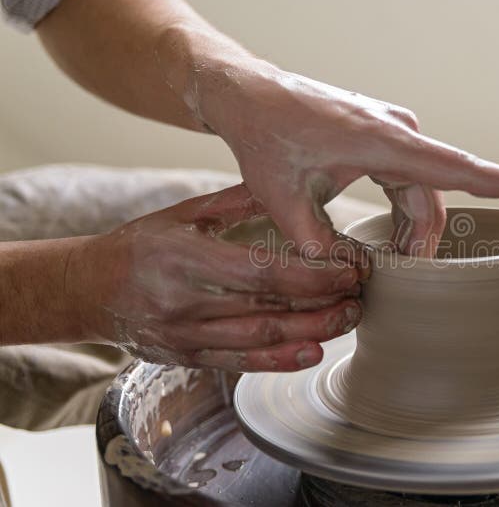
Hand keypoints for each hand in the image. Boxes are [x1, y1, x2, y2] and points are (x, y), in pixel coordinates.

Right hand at [70, 184, 361, 371]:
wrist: (86, 289)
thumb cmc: (139, 245)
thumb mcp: (182, 213)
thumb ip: (236, 203)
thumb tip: (288, 187)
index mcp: (186, 257)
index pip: (264, 271)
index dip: (314, 276)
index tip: (350, 270)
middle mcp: (186, 301)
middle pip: (269, 309)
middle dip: (323, 305)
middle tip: (360, 296)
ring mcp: (185, 335)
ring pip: (260, 341)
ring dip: (311, 333)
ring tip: (346, 320)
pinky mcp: (185, 357)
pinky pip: (238, 363)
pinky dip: (278, 361)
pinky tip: (310, 352)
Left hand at [177, 56, 498, 257]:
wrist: (249, 96)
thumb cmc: (265, 139)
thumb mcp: (284, 204)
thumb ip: (320, 249)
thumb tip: (356, 276)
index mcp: (384, 142)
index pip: (460, 168)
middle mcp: (398, 132)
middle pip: (434, 199)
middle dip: (424, 244)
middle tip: (400, 283)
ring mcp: (392, 132)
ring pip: (421, 192)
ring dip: (411, 231)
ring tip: (388, 265)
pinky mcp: (381, 136)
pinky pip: (406, 180)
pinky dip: (401, 212)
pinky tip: (386, 239)